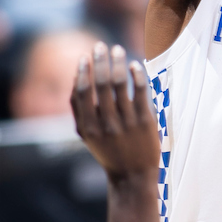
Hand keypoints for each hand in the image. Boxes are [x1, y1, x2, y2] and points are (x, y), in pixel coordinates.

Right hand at [71, 43, 159, 181]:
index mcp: (89, 127)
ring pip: (120, 84)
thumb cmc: (108, 150)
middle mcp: (106, 123)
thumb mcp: (86, 135)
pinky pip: (141, 91)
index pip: (82, 92)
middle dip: (100, 60)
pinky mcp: (145, 121)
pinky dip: (136, 75)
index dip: (82, 71)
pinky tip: (134, 65)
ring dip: (118, 62)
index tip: (85, 56)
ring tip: (118, 49)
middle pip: (101, 84)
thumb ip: (78, 110)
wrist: (132, 175)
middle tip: (101, 45)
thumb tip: (76, 78)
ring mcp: (127, 122)